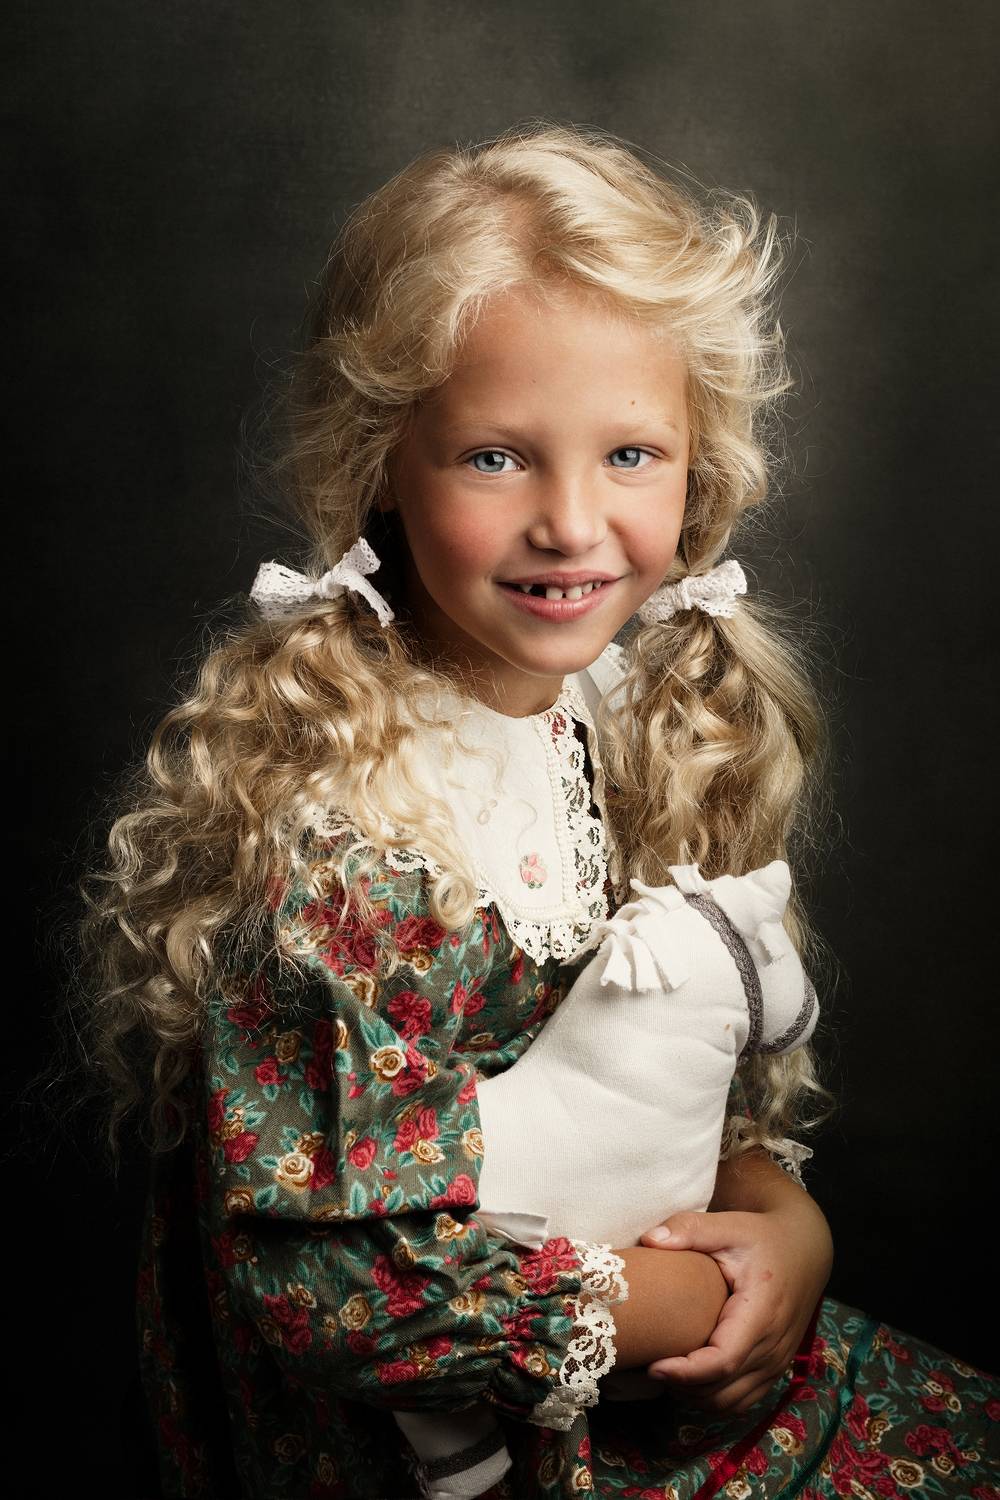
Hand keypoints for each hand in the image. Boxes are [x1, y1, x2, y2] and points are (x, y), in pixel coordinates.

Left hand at [638, 1193, 832, 1412]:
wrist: (804, 1249)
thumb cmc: (762, 1238)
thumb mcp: (729, 1226)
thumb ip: (690, 1229)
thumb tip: (649, 1239)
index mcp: (762, 1314)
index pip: (723, 1362)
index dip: (686, 1372)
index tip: (652, 1365)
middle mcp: (774, 1346)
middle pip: (722, 1390)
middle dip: (682, 1387)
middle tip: (646, 1367)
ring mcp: (777, 1362)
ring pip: (731, 1403)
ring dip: (695, 1397)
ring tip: (665, 1373)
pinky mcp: (775, 1368)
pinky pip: (743, 1400)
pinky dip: (713, 1399)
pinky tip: (689, 1379)